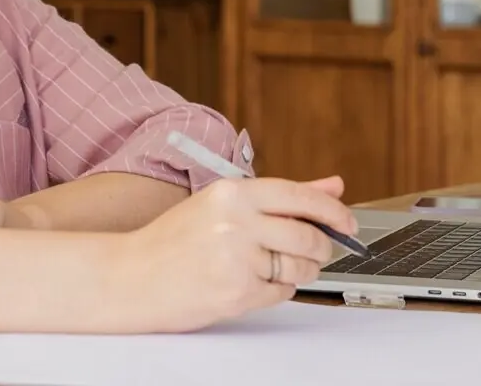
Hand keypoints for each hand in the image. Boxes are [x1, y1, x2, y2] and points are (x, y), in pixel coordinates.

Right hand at [106, 175, 355, 332]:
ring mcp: (236, 258)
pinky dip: (278, 290)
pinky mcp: (237, 292)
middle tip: (314, 251)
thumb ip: (282, 196)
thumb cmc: (174, 240)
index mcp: (232, 192)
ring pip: (299, 267)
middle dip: (320, 248)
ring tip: (278, 267)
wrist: (132, 276)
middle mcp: (236, 221)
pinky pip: (281, 293)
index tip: (348, 222)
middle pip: (308, 236)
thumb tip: (334, 187)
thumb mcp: (222, 205)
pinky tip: (255, 282)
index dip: (333, 211)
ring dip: (301, 271)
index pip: (300, 197)